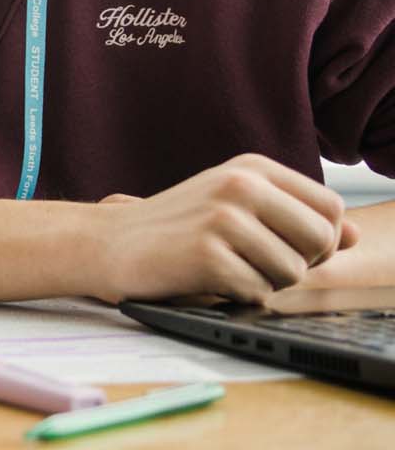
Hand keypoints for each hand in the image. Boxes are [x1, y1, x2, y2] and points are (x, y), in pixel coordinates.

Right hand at [88, 154, 351, 303]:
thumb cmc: (178, 228)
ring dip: (266, 282)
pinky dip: (238, 296)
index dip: (321, 239)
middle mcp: (240, 184)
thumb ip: (295, 218)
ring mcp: (222, 217)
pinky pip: (258, 292)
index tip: (286, 247)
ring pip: (293, 272)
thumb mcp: (237, 208)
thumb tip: (354, 237)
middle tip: (256, 263)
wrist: (109, 243)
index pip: (331, 208)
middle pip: (321, 240)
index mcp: (252, 167)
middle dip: (299, 264)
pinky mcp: (207, 253)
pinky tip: (207, 279)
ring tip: (227, 268)